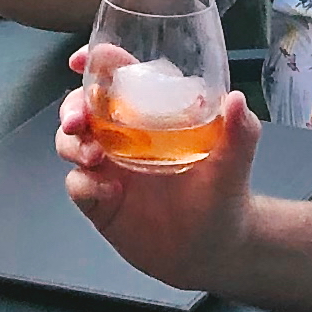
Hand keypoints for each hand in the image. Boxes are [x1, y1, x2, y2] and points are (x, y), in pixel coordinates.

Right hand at [56, 66, 260, 294]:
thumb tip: (237, 99)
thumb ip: (241, 131)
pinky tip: (110, 193)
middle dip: (72, 106)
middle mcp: (123, 136)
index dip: (97, 63)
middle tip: (78, 120)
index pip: (117, 77)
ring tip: (94, 157)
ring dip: (72, 143)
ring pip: (70, 142)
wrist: (213, 252)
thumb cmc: (223, 196)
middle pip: (82, 107)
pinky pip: (77, 185)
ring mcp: (108, 169)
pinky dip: (85, 185)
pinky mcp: (99, 201)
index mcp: (151, 115)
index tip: (83, 59)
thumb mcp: (234, 163)